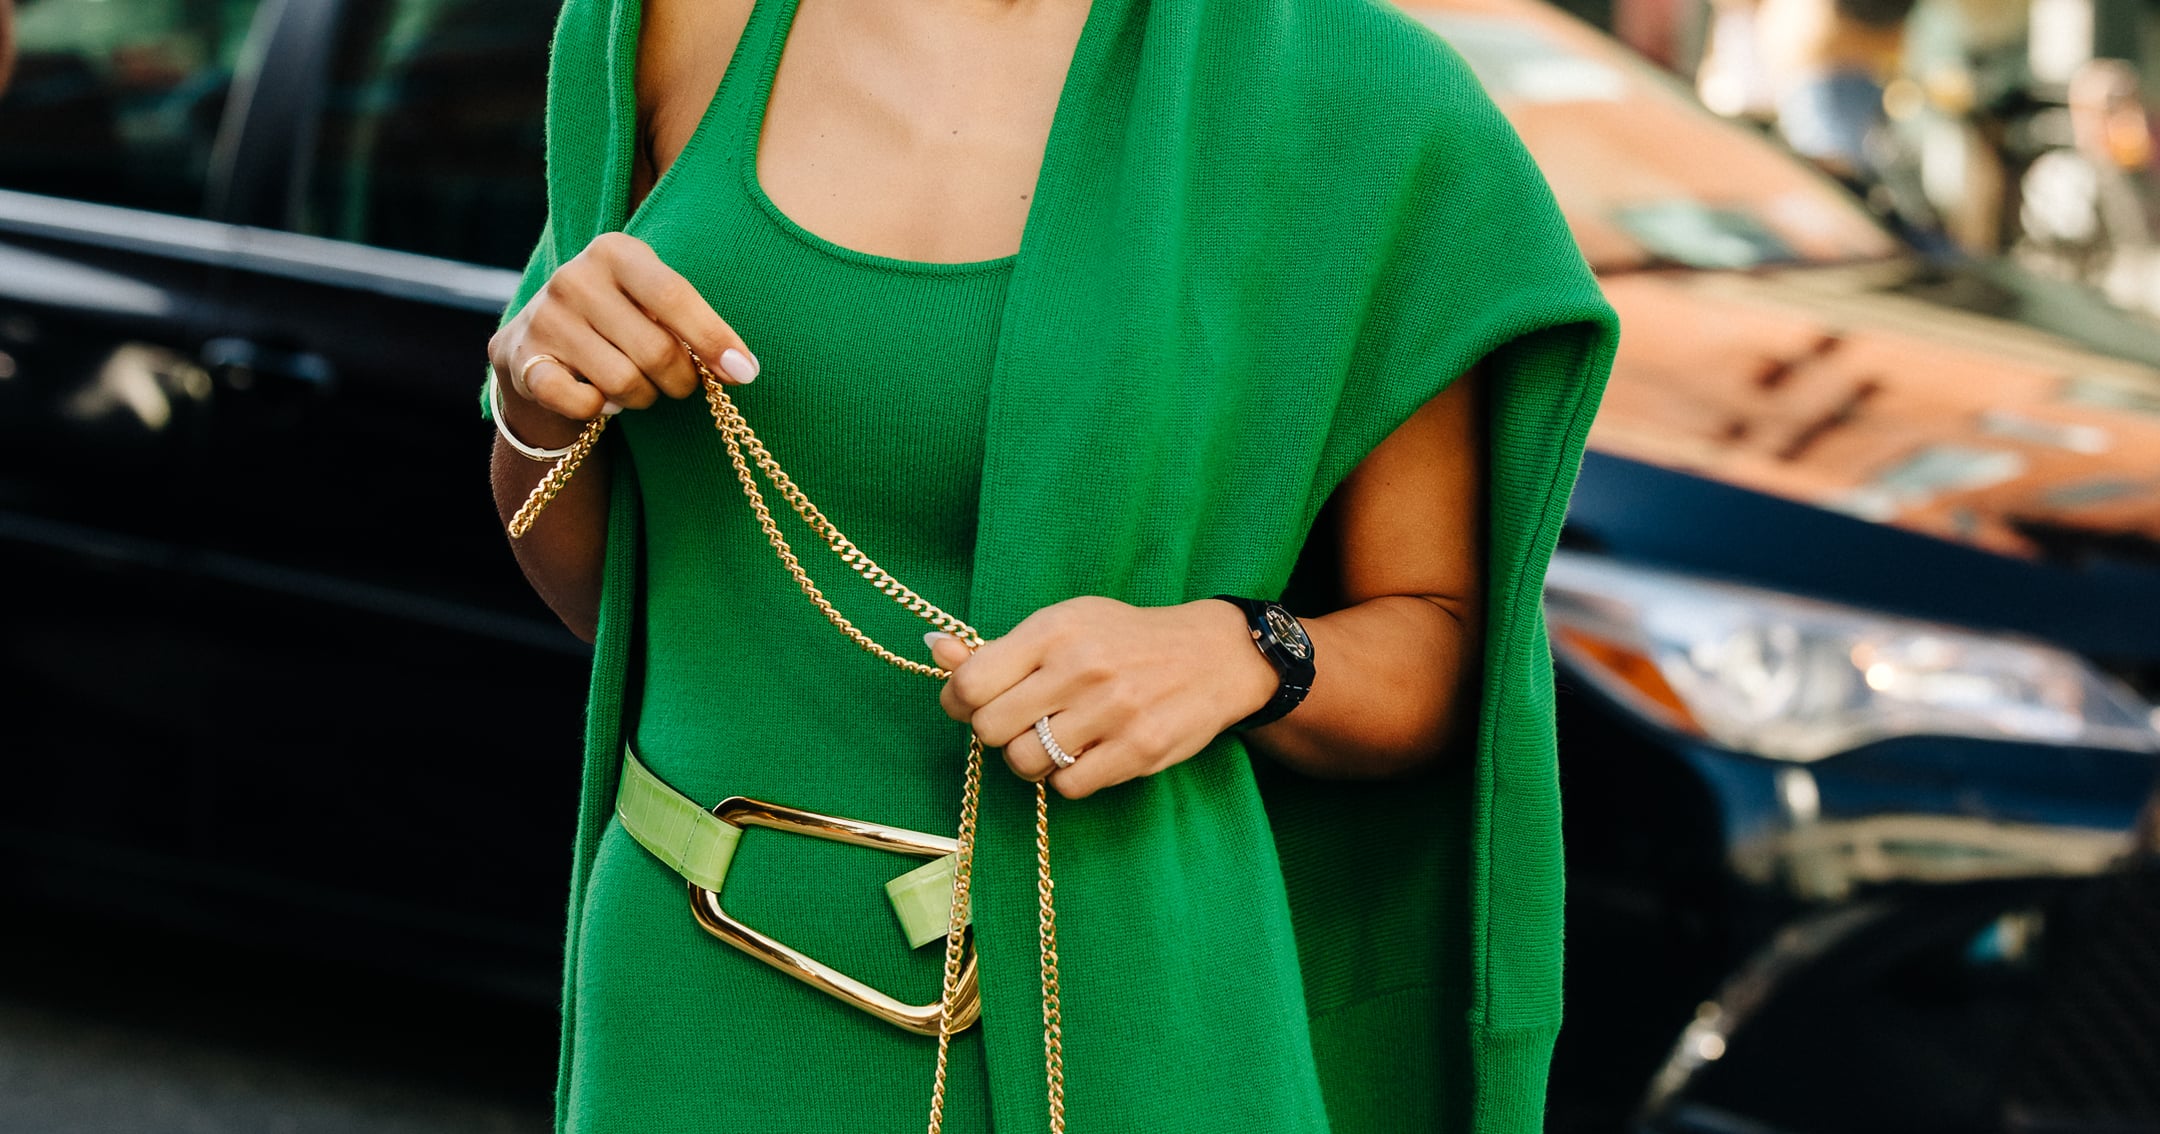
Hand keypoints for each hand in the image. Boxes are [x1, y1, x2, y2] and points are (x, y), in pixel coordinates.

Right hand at [486, 231, 762, 430]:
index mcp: (615, 251)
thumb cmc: (619, 323)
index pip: (674, 296)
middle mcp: (574, 277)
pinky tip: (598, 398)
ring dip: (643, 397)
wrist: (538, 345)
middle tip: (679, 383)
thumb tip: (741, 369)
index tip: (745, 373)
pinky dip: (600, 410)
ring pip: (625, 382)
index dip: (713, 338)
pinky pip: (583, 402)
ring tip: (635, 385)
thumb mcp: (652, 304)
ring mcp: (545, 318)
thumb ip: (694, 326)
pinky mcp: (523, 360)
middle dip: (681, 380)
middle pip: (656, 349)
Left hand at [930, 596, 1279, 798]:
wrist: (1213, 655)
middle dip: (999, 733)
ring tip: (1058, 739)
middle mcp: (1081, 667)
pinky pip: (1069, 786)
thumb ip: (998, 648)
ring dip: (1033, 760)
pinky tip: (1089, 752)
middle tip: (1024, 722)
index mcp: (1054, 630)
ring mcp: (1112, 711)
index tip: (974, 703)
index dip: (960, 702)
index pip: (971, 683)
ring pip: (1026, 763)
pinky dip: (1069, 778)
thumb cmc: (1124, 641)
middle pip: (991, 730)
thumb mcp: (1063, 626)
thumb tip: (934, 650)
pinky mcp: (1138, 749)